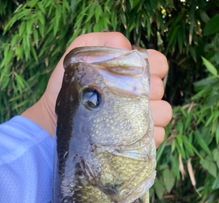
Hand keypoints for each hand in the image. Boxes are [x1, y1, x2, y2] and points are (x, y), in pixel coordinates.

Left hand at [22, 32, 171, 147]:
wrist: (54, 126)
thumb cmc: (67, 91)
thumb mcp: (75, 60)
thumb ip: (96, 43)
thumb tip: (125, 47)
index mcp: (132, 75)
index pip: (159, 64)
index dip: (153, 65)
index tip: (136, 72)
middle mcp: (141, 97)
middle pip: (161, 89)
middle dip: (146, 90)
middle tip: (123, 97)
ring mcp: (142, 120)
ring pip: (164, 113)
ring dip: (150, 114)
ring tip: (125, 117)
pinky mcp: (139, 143)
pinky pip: (157, 136)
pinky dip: (148, 135)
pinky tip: (126, 134)